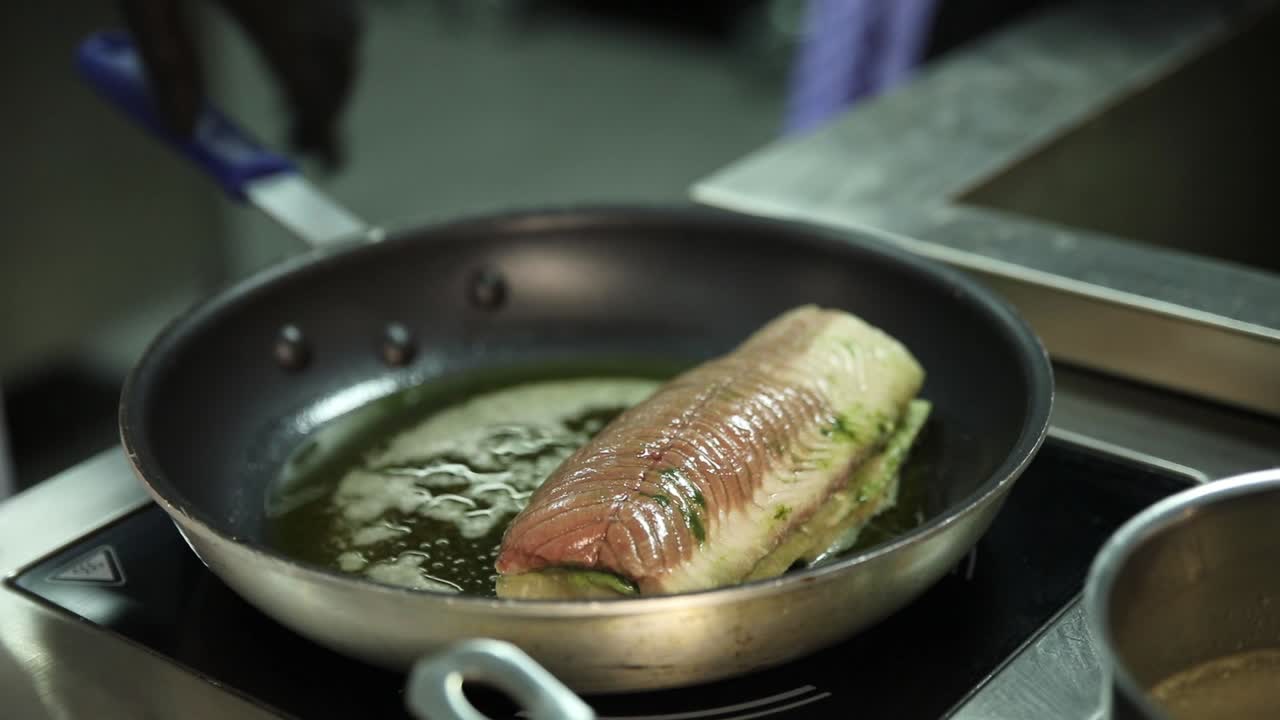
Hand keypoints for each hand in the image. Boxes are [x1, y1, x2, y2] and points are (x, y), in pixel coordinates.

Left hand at [119, 0, 362, 167]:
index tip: (329, 162)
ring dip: (333, 73)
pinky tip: (302, 44)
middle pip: (337, 59)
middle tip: (303, 140)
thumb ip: (165, 61)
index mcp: (263, 5)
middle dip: (329, 106)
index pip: (305, 79)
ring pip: (345, 33)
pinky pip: (335, 9)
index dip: (322, 128)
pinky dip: (327, 39)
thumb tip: (184, 130)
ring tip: (300, 96)